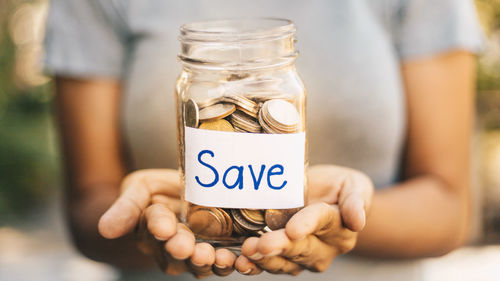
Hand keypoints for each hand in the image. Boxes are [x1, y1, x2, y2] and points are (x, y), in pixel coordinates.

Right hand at [97, 169, 236, 277]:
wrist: (190, 192)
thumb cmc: (161, 191)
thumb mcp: (141, 188)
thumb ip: (127, 207)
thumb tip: (105, 229)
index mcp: (150, 229)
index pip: (152, 228)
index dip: (158, 226)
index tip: (163, 227)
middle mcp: (171, 247)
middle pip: (175, 253)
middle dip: (181, 249)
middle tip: (185, 245)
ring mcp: (196, 252)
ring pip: (199, 263)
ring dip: (206, 261)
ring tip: (214, 256)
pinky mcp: (222, 251)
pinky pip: (224, 262)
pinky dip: (232, 263)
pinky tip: (239, 260)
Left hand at [235, 165, 373, 274]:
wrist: (325, 197)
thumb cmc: (340, 187)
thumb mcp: (354, 185)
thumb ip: (355, 200)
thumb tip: (358, 221)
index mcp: (339, 227)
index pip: (322, 222)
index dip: (307, 225)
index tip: (293, 230)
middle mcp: (324, 248)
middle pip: (300, 247)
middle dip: (280, 246)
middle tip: (261, 244)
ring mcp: (303, 257)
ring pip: (284, 261)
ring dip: (264, 259)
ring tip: (246, 252)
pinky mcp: (284, 259)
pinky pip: (270, 265)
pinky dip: (254, 265)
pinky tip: (240, 262)